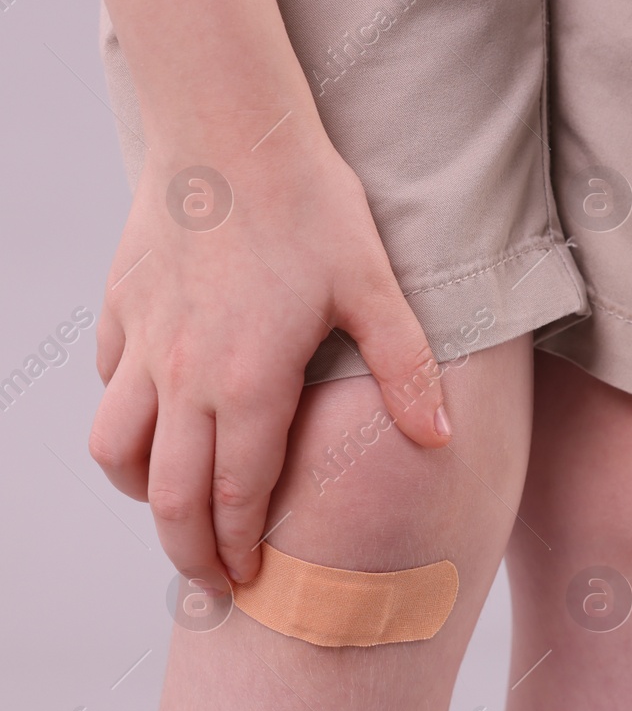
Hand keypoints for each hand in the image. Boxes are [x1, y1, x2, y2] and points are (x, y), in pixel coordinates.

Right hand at [89, 132, 450, 590]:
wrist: (231, 127)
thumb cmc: (311, 206)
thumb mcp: (375, 288)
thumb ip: (406, 370)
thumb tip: (441, 440)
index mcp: (249, 382)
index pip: (238, 495)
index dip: (244, 548)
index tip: (254, 583)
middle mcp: (184, 374)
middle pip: (169, 495)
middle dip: (190, 551)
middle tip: (215, 583)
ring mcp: (145, 342)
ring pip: (116, 448)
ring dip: (142, 493)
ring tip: (175, 513)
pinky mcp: (122, 307)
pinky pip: (110, 386)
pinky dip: (125, 422)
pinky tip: (157, 424)